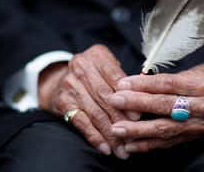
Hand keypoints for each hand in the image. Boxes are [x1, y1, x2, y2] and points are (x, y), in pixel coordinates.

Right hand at [38, 44, 136, 158]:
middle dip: (121, 118)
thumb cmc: (94, 75)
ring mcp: (70, 84)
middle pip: (105, 97)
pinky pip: (81, 121)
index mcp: (98, 55)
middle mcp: (82, 67)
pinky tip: (105, 147)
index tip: (138, 116)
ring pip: (95, 112)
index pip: (116, 78)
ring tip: (122, 148)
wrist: (59, 79)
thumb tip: (145, 100)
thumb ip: (125, 80)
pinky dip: (94, 136)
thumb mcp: (108, 68)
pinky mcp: (62, 101)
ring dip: (110, 133)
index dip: (128, 98)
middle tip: (133, 135)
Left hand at [109, 58, 203, 152]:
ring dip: (138, 130)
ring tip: (117, 129)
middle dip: (137, 104)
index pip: (169, 84)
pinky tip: (132, 145)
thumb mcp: (195, 70)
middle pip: (166, 106)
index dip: (144, 84)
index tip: (123, 83)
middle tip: (114, 101)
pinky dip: (148, 145)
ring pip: (166, 129)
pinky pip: (169, 143)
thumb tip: (136, 83)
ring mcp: (202, 125)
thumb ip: (168, 79)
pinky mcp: (196, 137)